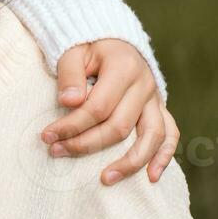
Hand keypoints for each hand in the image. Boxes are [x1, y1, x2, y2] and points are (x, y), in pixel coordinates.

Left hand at [44, 39, 178, 186]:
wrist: (113, 40)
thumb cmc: (88, 47)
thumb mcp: (73, 50)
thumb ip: (70, 74)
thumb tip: (69, 103)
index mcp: (124, 68)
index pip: (97, 107)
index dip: (71, 125)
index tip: (46, 136)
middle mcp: (145, 85)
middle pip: (119, 126)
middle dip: (86, 144)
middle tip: (56, 152)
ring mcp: (155, 99)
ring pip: (151, 136)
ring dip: (129, 161)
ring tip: (105, 179)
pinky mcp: (160, 108)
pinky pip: (170, 134)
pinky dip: (164, 156)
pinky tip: (152, 177)